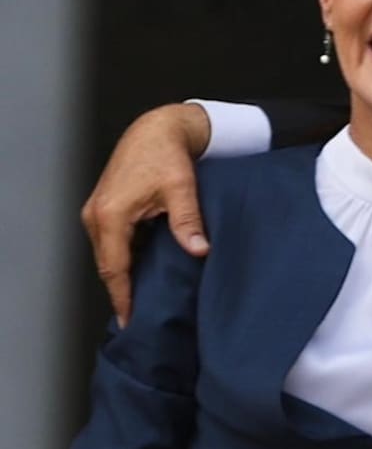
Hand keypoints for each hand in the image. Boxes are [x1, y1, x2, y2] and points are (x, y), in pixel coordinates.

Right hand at [80, 103, 211, 325]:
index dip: (123, 296)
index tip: (130, 319)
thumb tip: (198, 250)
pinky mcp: (104, 207)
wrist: (157, 129)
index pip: (115, 268)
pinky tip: (142, 269)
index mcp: (111, 215)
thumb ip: (187, 221)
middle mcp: (96, 215)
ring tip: (142, 298)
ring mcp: (97, 211)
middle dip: (122, 291)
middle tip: (140, 317)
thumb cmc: (167, 154)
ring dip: (123, 274)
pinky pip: (111, 242)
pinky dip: (123, 257)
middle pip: (108, 265)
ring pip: (108, 254)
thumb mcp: (181, 188)